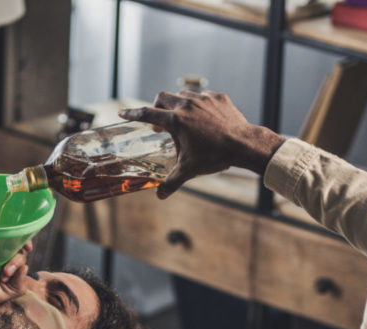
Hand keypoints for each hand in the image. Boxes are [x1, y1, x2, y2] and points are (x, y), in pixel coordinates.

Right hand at [119, 90, 285, 197]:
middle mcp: (187, 105)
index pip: (147, 113)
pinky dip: (198, 105)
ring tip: (182, 120)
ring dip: (177, 104)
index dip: (132, 113)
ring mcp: (204, 99)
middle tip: (159, 122)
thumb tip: (160, 195)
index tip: (122, 112)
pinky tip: (203, 118)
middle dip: (156, 107)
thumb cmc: (215, 156)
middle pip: (162, 98)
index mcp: (176, 121)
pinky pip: (203, 96)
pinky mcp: (218, 98)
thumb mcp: (190, 170)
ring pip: (182, 94)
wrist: (244, 145)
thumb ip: (172, 181)